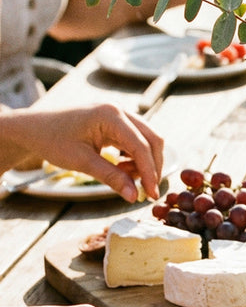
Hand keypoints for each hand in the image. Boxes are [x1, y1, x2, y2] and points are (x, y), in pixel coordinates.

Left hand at [0, 104, 163, 201]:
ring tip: (126, 179)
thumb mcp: (82, 162)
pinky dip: (134, 156)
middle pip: (152, 139)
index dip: (149, 171)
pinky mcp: (115, 121)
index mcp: (111, 115)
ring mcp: (118, 114)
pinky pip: (134, 139)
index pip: (141, 146)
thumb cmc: (52, 141)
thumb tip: (134, 196)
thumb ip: (111, 178)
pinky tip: (121, 168)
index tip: (152, 194)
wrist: (32, 128)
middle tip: (148, 190)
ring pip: (146, 139)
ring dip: (143, 162)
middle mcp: (119, 110)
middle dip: (152, 166)